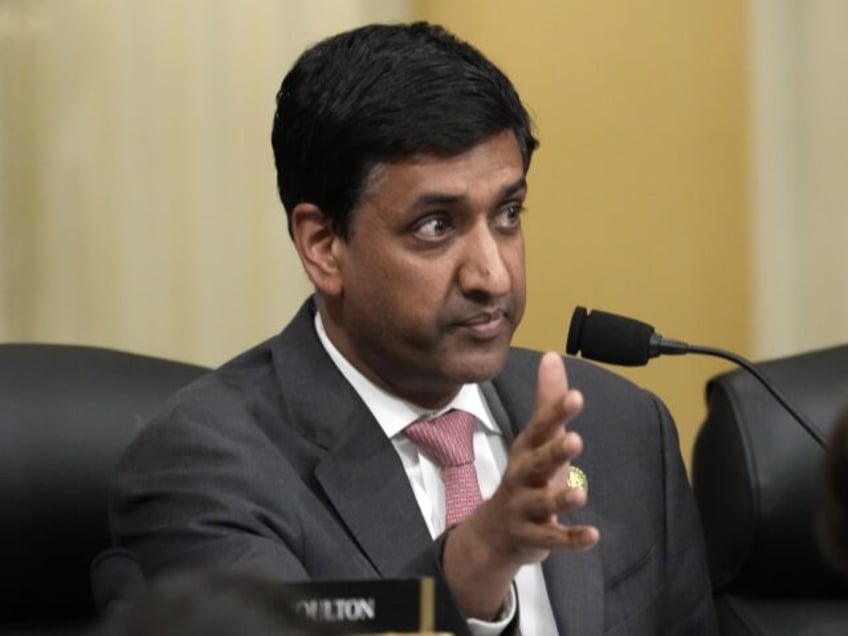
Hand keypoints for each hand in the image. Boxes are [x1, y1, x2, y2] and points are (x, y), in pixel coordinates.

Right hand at [442, 351, 598, 618]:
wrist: (494, 532)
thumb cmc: (524, 476)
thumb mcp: (534, 439)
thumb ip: (547, 401)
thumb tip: (551, 355)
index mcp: (527, 450)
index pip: (540, 428)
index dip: (557, 413)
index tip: (576, 397)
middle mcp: (522, 477)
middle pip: (537, 463)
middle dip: (554, 452)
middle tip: (575, 439)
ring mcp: (525, 508)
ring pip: (542, 504)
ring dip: (560, 498)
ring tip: (581, 493)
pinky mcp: (533, 537)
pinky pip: (553, 539)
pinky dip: (572, 539)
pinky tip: (593, 536)